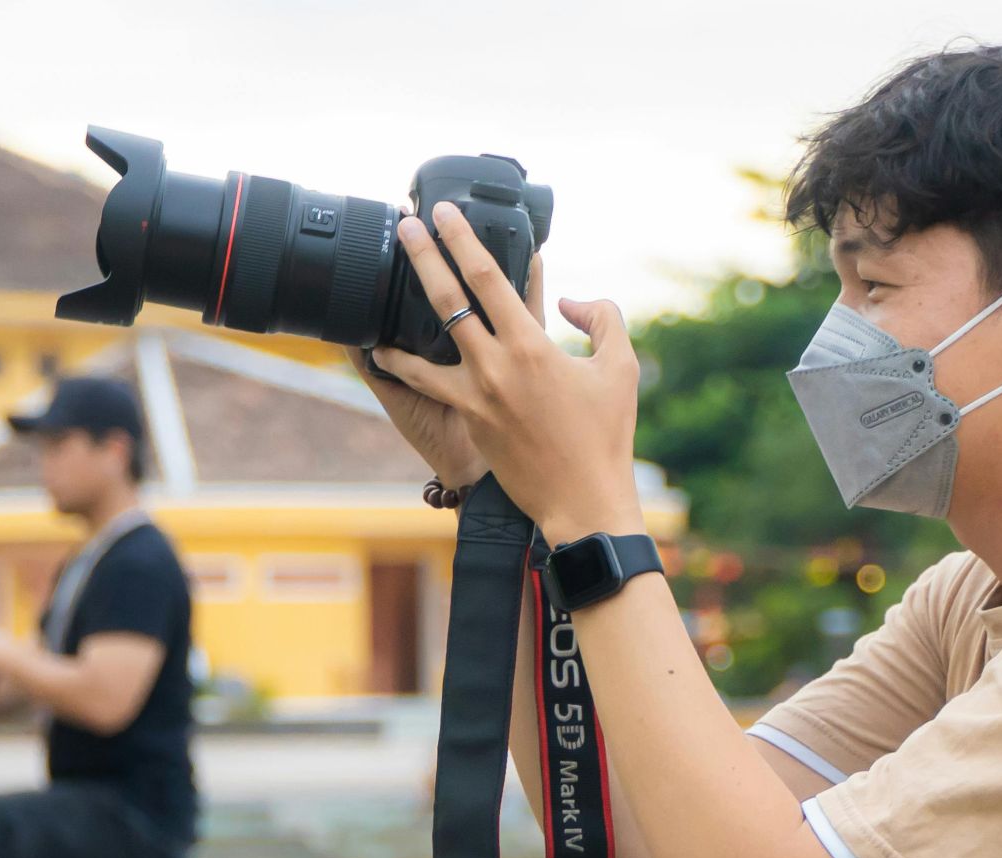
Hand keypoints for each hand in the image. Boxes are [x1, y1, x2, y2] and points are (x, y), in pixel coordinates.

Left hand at [369, 202, 644, 543]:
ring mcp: (474, 397)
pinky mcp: (468, 421)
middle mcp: (495, 368)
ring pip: (421, 348)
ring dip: (399, 315)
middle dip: (423, 255)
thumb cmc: (606, 437)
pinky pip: (428, 383)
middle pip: (446, 299)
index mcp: (532, 347)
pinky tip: (383, 350)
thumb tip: (570, 299)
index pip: (488, 277)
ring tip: (381, 291)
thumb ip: (602, 318)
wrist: (584, 501)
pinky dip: (404, 364)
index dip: (463, 238)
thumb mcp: (620, 367)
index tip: (444, 213)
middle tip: (404, 224)